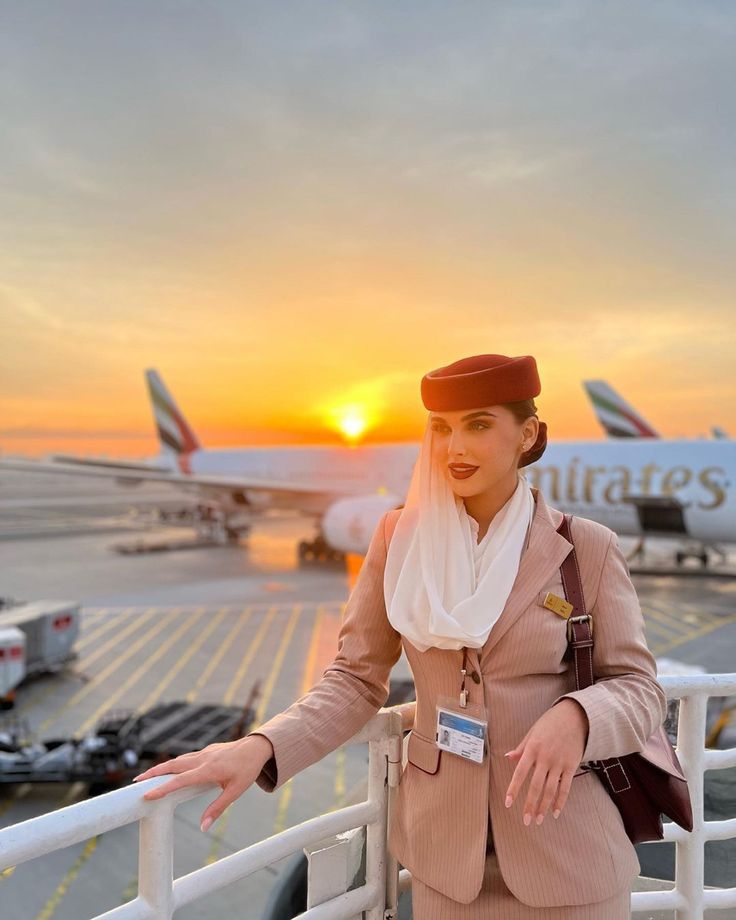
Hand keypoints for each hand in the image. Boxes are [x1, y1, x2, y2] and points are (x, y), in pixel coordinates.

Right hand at [132, 733, 273, 831]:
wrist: (257, 747)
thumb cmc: (247, 770)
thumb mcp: (235, 792)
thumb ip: (217, 809)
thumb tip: (203, 827)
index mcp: (207, 770)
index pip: (179, 781)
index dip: (162, 789)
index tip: (146, 795)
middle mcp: (202, 759)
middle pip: (172, 766)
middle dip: (153, 773)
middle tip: (136, 782)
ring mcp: (203, 753)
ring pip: (178, 760)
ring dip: (162, 768)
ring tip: (147, 776)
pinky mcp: (206, 751)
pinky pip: (186, 758)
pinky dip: (174, 764)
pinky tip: (170, 770)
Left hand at [503, 699, 587, 826]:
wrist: (575, 717)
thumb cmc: (550, 723)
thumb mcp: (532, 732)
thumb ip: (521, 747)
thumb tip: (508, 758)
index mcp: (532, 749)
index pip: (520, 772)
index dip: (514, 789)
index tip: (508, 803)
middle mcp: (545, 758)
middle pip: (536, 786)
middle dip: (530, 805)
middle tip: (525, 821)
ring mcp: (559, 763)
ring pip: (550, 790)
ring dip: (544, 807)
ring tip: (538, 820)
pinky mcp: (571, 766)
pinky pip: (565, 788)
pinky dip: (560, 801)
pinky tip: (555, 812)